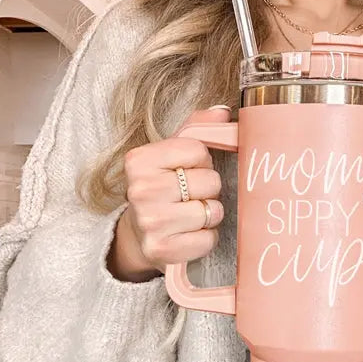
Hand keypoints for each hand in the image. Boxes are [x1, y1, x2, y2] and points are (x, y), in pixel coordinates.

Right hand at [107, 105, 230, 281]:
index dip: (203, 162)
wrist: (139, 235)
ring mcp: (150, 222)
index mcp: (139, 160)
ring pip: (212, 210)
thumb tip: (223, 112)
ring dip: (209, 214)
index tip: (189, 170)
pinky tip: (189, 235)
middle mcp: (140, 190)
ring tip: (191, 215)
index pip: (198, 150)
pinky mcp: (162, 250)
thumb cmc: (162, 189)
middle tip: (191, 196)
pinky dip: (206, 238)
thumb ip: (197, 128)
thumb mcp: (171, 154)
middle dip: (209, 189)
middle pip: (210, 181)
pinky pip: (208, 239)